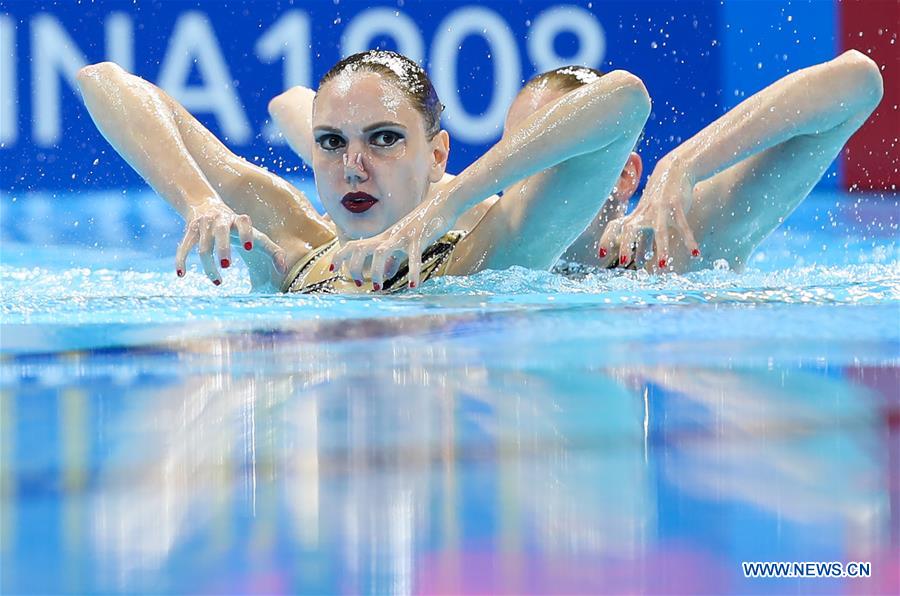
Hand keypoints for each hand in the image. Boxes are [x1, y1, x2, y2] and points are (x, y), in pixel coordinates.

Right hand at [175, 202, 286, 285]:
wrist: (204, 204)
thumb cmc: (237, 227)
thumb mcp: (255, 234)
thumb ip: (272, 250)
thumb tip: (284, 270)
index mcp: (239, 220)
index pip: (244, 223)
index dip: (246, 233)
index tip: (249, 248)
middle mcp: (221, 220)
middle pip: (221, 234)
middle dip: (223, 249)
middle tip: (227, 266)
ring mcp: (204, 225)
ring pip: (203, 246)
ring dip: (208, 265)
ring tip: (218, 282)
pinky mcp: (189, 231)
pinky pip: (184, 246)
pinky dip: (181, 260)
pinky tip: (181, 274)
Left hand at [331, 191, 452, 289]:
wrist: (442, 204)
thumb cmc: (423, 225)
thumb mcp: (405, 245)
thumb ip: (394, 259)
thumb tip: (386, 275)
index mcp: (383, 238)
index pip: (354, 245)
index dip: (340, 257)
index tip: (332, 271)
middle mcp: (389, 236)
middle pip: (360, 247)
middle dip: (353, 266)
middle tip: (359, 283)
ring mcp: (402, 236)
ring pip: (380, 252)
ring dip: (376, 271)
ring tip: (379, 288)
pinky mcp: (418, 238)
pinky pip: (413, 256)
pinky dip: (413, 271)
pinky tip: (414, 285)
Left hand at [597, 156, 699, 271]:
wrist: (675, 169)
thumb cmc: (660, 198)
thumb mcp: (649, 217)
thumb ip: (644, 239)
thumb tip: (638, 261)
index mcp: (636, 216)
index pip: (615, 226)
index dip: (607, 239)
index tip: (601, 254)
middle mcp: (645, 213)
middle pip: (630, 228)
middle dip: (625, 244)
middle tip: (623, 262)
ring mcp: (660, 209)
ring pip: (659, 231)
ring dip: (661, 249)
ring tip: (662, 267)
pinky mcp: (677, 206)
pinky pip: (683, 225)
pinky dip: (689, 239)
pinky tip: (695, 253)